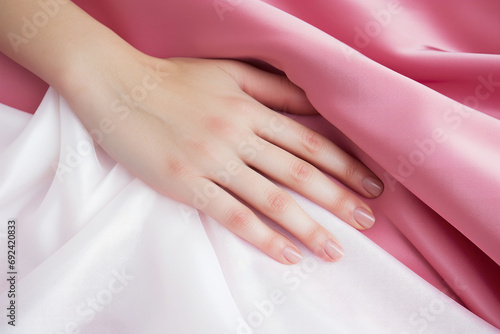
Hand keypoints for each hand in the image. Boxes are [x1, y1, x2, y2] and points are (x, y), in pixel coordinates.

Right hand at [64, 55, 382, 264]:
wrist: (119, 88)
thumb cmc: (174, 79)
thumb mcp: (229, 71)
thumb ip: (273, 87)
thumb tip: (314, 104)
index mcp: (251, 109)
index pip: (309, 142)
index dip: (345, 164)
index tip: (371, 185)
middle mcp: (239, 137)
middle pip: (299, 173)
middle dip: (339, 199)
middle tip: (368, 221)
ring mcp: (214, 162)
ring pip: (272, 199)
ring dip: (308, 228)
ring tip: (335, 250)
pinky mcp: (188, 185)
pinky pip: (232, 216)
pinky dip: (262, 237)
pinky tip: (286, 255)